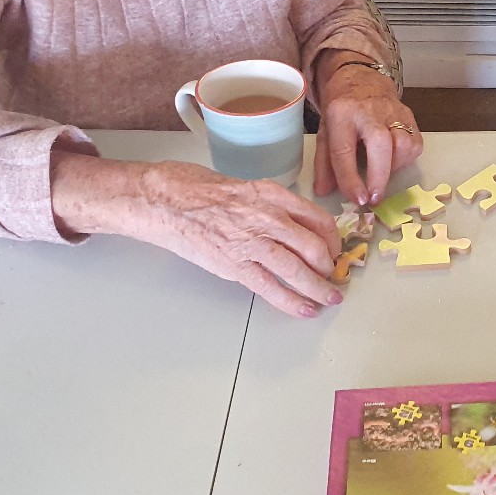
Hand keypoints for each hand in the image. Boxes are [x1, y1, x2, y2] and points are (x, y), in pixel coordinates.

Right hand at [51, 152, 343, 316]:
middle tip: (335, 276)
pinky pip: (271, 288)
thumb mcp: (241, 185)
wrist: (160, 201)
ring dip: (319, 287)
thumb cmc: (192, 187)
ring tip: (330, 297)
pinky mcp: (234, 266)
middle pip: (314, 246)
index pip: (317, 218)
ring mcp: (251, 243)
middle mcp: (267, 217)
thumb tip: (285, 221)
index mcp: (271, 194)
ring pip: (298, 269)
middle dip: (329, 265)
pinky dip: (292, 301)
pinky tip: (305, 309)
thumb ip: (266, 203)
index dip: (332, 238)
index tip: (334, 248)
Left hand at [313, 56, 422, 204]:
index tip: (357, 199)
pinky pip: (415, 143)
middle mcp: (368, 110)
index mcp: (341, 113)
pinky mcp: (409, 115)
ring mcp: (393, 111)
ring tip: (382, 174)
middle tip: (374, 198)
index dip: (350, 179)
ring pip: (403, 144)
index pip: (344, 150)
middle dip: (379, 176)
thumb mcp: (325, 132)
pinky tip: (393, 161)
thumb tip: (324, 192)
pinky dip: (406, 159)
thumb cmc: (342, 110)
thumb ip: (325, 163)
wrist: (361, 78)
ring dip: (394, 168)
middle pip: (380, 144)